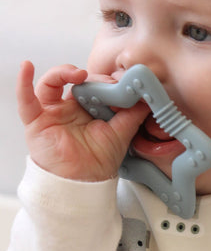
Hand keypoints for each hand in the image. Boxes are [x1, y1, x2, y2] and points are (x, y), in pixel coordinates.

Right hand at [16, 61, 148, 181]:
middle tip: (108, 83)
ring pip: (52, 83)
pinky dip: (24, 82)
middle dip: (93, 79)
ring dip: (63, 72)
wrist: (84, 182)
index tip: (121, 83)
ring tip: (79, 74)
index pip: (95, 86)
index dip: (106, 82)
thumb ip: (133, 115)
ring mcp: (52, 112)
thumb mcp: (122, 133)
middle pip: (77, 82)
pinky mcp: (36, 120)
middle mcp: (70, 108)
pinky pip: (26, 99)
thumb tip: (147, 97)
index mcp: (89, 109)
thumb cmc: (99, 162)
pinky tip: (27, 68)